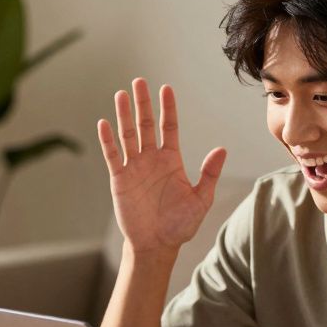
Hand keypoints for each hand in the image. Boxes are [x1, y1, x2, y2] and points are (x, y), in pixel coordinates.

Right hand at [97, 78, 227, 255]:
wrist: (156, 245)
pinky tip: (104, 124)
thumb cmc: (180, 225)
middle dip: (142, 103)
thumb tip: (221, 149)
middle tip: (139, 81)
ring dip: (124, 115)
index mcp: (171, 160)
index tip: (165, 88)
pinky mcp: (120, 179)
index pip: (168, 127)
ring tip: (121, 94)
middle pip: (145, 125)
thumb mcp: (201, 200)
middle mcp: (151, 159)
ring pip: (127, 135)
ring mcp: (134, 168)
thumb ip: (209, 174)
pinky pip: (113, 156)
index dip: (167, 108)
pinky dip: (108, 140)